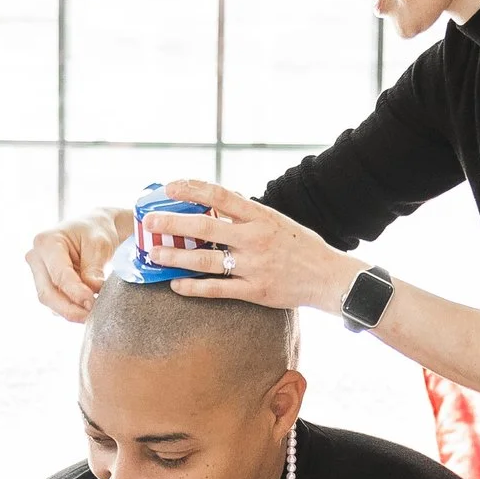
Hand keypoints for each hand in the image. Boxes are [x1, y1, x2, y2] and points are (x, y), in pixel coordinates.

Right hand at [23, 208, 129, 321]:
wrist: (94, 229)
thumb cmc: (95, 232)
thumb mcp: (99, 245)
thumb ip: (94, 269)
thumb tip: (92, 291)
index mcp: (46, 242)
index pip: (59, 275)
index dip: (75, 292)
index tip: (92, 303)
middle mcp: (36, 258)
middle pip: (47, 293)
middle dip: (69, 309)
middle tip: (91, 316)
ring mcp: (38, 272)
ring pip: (50, 301)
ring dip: (70, 311)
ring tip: (92, 314)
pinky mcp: (46, 284)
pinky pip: (55, 303)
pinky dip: (70, 309)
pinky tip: (86, 309)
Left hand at [142, 180, 358, 315]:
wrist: (329, 277)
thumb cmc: (301, 247)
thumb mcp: (277, 222)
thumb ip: (247, 216)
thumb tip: (214, 208)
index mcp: (260, 216)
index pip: (219, 196)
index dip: (191, 189)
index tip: (169, 188)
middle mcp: (255, 238)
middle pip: (204, 228)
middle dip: (173, 225)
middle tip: (150, 223)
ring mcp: (254, 266)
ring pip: (205, 261)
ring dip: (176, 258)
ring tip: (155, 255)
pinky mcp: (255, 291)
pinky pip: (217, 289)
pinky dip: (194, 288)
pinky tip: (176, 284)